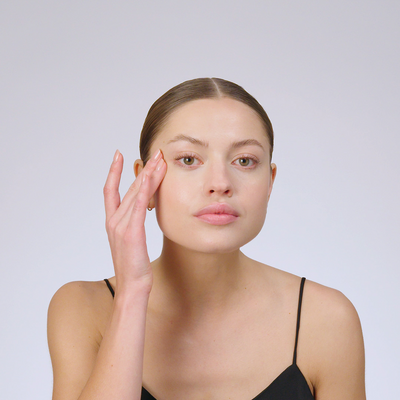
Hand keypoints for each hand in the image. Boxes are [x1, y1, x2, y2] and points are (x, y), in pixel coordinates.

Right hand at [103, 149, 166, 292]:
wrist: (132, 287)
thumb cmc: (134, 266)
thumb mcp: (132, 241)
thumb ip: (133, 223)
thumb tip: (142, 211)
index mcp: (112, 222)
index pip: (110, 190)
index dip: (114, 171)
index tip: (119, 154)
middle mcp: (114, 221)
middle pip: (128, 188)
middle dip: (143, 169)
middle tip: (155, 154)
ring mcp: (121, 226)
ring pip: (135, 193)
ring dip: (148, 175)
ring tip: (159, 160)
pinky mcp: (132, 232)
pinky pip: (138, 207)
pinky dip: (143, 190)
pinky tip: (149, 178)